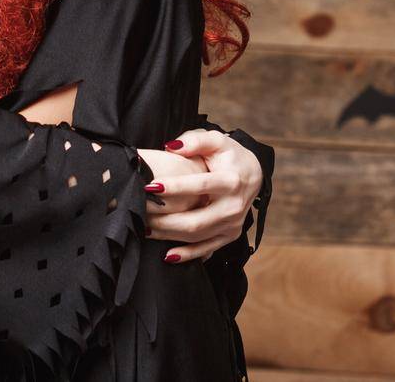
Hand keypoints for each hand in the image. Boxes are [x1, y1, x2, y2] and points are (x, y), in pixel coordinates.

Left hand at [143, 128, 262, 263]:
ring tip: (145, 227)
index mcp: (231, 181)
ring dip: (168, 235)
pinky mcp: (230, 235)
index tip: (150, 186)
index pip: (200, 186)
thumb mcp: (216, 140)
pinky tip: (167, 254)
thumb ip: (195, 140)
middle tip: (141, 210)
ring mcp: (232, 224)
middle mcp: (233, 206)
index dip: (174, 187)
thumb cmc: (229, 155)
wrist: (253, 175)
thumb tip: (171, 147)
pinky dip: (186, 254)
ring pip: (196, 236)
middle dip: (164, 218)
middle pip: (195, 220)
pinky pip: (206, 249)